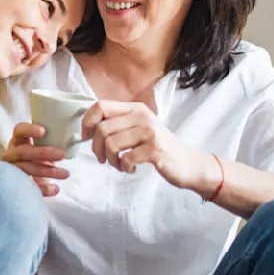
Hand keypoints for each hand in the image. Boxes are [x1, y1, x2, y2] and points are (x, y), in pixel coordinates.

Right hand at [2, 122, 69, 196]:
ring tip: (65, 173)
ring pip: (27, 169)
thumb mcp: (41, 147)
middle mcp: (12, 154)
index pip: (19, 130)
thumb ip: (50, 141)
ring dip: (48, 171)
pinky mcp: (17, 185)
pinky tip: (56, 189)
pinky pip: (29, 186)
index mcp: (18, 141)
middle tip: (61, 154)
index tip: (44, 131)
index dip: (29, 130)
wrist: (29, 178)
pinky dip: (43, 188)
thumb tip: (73, 136)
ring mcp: (13, 170)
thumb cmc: (37, 158)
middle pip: (23, 152)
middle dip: (43, 153)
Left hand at [81, 100, 210, 189]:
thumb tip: (87, 129)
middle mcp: (142, 116)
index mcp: (135, 108)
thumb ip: (117, 124)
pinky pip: (126, 158)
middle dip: (97, 148)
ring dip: (111, 160)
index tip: (85, 137)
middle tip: (103, 159)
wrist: (188, 164)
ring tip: (119, 165)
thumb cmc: (157, 147)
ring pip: (112, 144)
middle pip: (102, 128)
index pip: (100, 106)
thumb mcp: (138, 128)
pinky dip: (124, 167)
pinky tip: (131, 168)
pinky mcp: (155, 149)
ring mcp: (149, 131)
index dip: (87, 122)